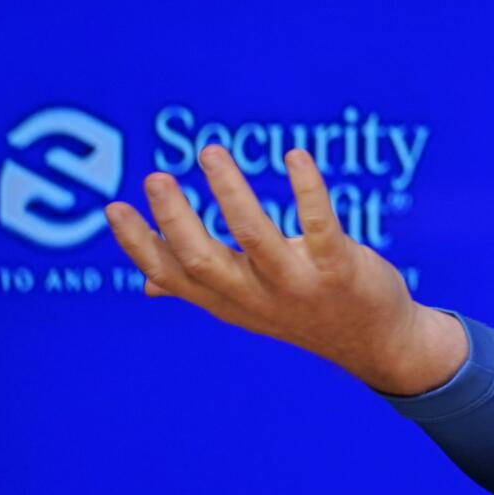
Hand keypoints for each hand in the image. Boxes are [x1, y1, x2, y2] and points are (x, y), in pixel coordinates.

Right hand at [103, 144, 467, 395]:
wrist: (379, 342)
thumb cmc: (307, 312)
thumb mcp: (249, 306)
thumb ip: (204, 287)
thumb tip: (149, 284)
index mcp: (228, 302)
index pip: (173, 277)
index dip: (140, 246)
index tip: (114, 207)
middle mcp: (257, 297)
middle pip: (204, 261)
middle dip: (176, 220)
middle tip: (156, 176)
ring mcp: (299, 285)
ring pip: (256, 238)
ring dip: (232, 194)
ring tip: (210, 152)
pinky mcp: (340, 270)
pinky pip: (319, 225)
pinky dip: (307, 189)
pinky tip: (295, 155)